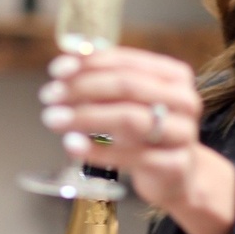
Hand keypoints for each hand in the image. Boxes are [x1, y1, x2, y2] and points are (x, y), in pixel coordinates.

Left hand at [39, 47, 202, 209]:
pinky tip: (72, 145)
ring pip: (128, 118)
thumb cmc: (147, 134)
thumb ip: (104, 79)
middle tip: (50, 95)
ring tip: (54, 119)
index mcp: (174, 76)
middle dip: (82, 88)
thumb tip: (69, 58)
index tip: (57, 70)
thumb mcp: (130, 103)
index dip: (89, 63)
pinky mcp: (173, 165)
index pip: (126, 62)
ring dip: (85, 116)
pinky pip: (129, 155)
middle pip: (126, 86)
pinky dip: (96, 150)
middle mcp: (184, 101)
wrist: (177, 176)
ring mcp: (182, 133)